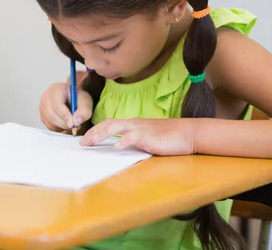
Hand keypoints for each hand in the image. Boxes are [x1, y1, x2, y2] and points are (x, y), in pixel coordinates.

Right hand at [39, 82, 92, 131]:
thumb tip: (76, 122)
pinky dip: (58, 128)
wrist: (74, 100)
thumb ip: (84, 111)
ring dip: (62, 127)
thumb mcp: (86, 102)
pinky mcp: (42, 116)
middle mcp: (46, 97)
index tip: (72, 124)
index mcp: (56, 89)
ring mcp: (42, 107)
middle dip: (63, 123)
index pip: (56, 104)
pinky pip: (49, 126)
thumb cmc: (78, 98)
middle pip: (51, 114)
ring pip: (50, 122)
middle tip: (74, 127)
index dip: (64, 115)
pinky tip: (66, 124)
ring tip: (72, 124)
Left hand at [80, 118, 195, 155]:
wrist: (188, 133)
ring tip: (92, 141)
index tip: (85, 139)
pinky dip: (124, 141)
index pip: (109, 124)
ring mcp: (142, 129)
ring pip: (117, 126)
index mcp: (133, 124)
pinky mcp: (150, 136)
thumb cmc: (169, 137)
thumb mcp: (147, 138)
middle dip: (94, 132)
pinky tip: (117, 147)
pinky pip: (134, 137)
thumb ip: (134, 140)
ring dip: (103, 133)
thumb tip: (119, 147)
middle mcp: (134, 124)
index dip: (96, 130)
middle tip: (82, 142)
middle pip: (109, 123)